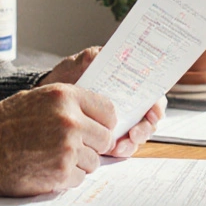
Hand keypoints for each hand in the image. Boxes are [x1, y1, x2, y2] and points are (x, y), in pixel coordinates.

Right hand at [0, 83, 115, 196]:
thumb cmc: (6, 122)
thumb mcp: (39, 98)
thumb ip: (69, 104)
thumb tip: (97, 118)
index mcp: (66, 96)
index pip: (108, 111)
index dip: (104, 123)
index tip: (97, 129)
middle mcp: (70, 120)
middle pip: (105, 138)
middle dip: (93, 145)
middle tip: (74, 146)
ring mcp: (67, 148)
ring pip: (94, 161)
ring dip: (79, 162)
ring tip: (53, 156)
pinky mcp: (61, 173)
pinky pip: (80, 178)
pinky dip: (67, 177)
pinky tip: (47, 168)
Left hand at [37, 46, 164, 157]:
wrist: (47, 97)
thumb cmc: (68, 76)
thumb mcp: (79, 63)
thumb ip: (93, 57)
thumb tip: (101, 54)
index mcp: (128, 83)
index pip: (152, 94)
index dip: (157, 104)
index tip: (153, 113)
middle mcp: (129, 103)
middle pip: (149, 118)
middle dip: (145, 129)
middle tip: (135, 134)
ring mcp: (121, 121)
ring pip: (138, 135)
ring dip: (133, 142)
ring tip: (120, 146)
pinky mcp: (108, 136)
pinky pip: (122, 146)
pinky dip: (120, 150)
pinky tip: (111, 151)